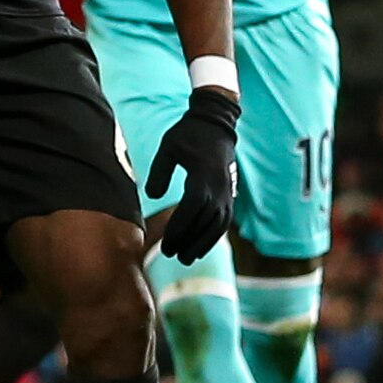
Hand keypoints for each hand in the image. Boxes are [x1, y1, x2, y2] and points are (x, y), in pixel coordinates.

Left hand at [145, 85, 239, 265]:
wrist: (216, 124)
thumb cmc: (189, 134)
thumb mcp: (169, 147)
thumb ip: (159, 172)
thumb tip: (153, 196)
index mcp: (202, 177)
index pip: (191, 210)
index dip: (179, 229)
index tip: (165, 245)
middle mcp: (218, 188)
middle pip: (204, 222)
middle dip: (188, 241)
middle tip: (172, 255)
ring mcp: (227, 192)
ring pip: (217, 226)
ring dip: (202, 244)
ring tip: (186, 258)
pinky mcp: (229, 194)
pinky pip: (224, 221)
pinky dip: (213, 236)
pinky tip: (201, 246)